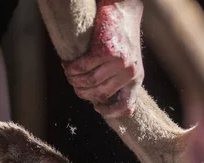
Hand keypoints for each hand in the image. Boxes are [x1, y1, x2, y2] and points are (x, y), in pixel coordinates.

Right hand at [62, 0, 143, 117]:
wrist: (124, 10)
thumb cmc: (123, 36)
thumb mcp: (130, 61)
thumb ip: (121, 78)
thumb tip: (101, 98)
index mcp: (136, 79)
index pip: (126, 105)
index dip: (109, 111)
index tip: (96, 107)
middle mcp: (129, 73)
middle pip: (99, 93)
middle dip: (82, 91)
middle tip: (74, 84)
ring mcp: (118, 63)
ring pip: (89, 81)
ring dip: (74, 79)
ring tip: (69, 73)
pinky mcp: (106, 51)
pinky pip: (82, 67)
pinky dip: (71, 67)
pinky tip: (67, 64)